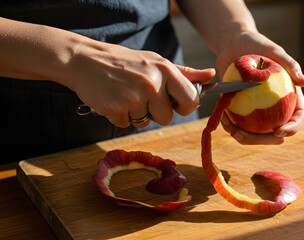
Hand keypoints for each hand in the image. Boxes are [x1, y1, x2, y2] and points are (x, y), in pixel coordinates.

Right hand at [65, 41, 215, 127]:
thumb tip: (211, 75)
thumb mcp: (156, 62)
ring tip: (126, 94)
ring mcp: (134, 97)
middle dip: (157, 113)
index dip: (185, 106)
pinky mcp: (117, 109)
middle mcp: (153, 83)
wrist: (85, 61)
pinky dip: (120, 116)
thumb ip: (184, 73)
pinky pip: (127, 124)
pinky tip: (113, 98)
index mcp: (166, 70)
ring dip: (137, 114)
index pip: (191, 100)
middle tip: (143, 97)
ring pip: (146, 123)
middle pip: (168, 117)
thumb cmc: (125, 62)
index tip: (175, 102)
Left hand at [216, 31, 303, 143]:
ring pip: (256, 134)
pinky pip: (239, 125)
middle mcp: (276, 107)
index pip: (298, 117)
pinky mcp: (241, 111)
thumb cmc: (256, 44)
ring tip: (232, 129)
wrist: (232, 44)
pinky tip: (223, 120)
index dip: (292, 128)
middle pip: (277, 133)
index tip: (279, 131)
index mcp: (290, 96)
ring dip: (245, 137)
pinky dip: (231, 126)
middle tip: (247, 135)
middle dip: (264, 140)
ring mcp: (259, 111)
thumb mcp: (273, 51)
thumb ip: (290, 64)